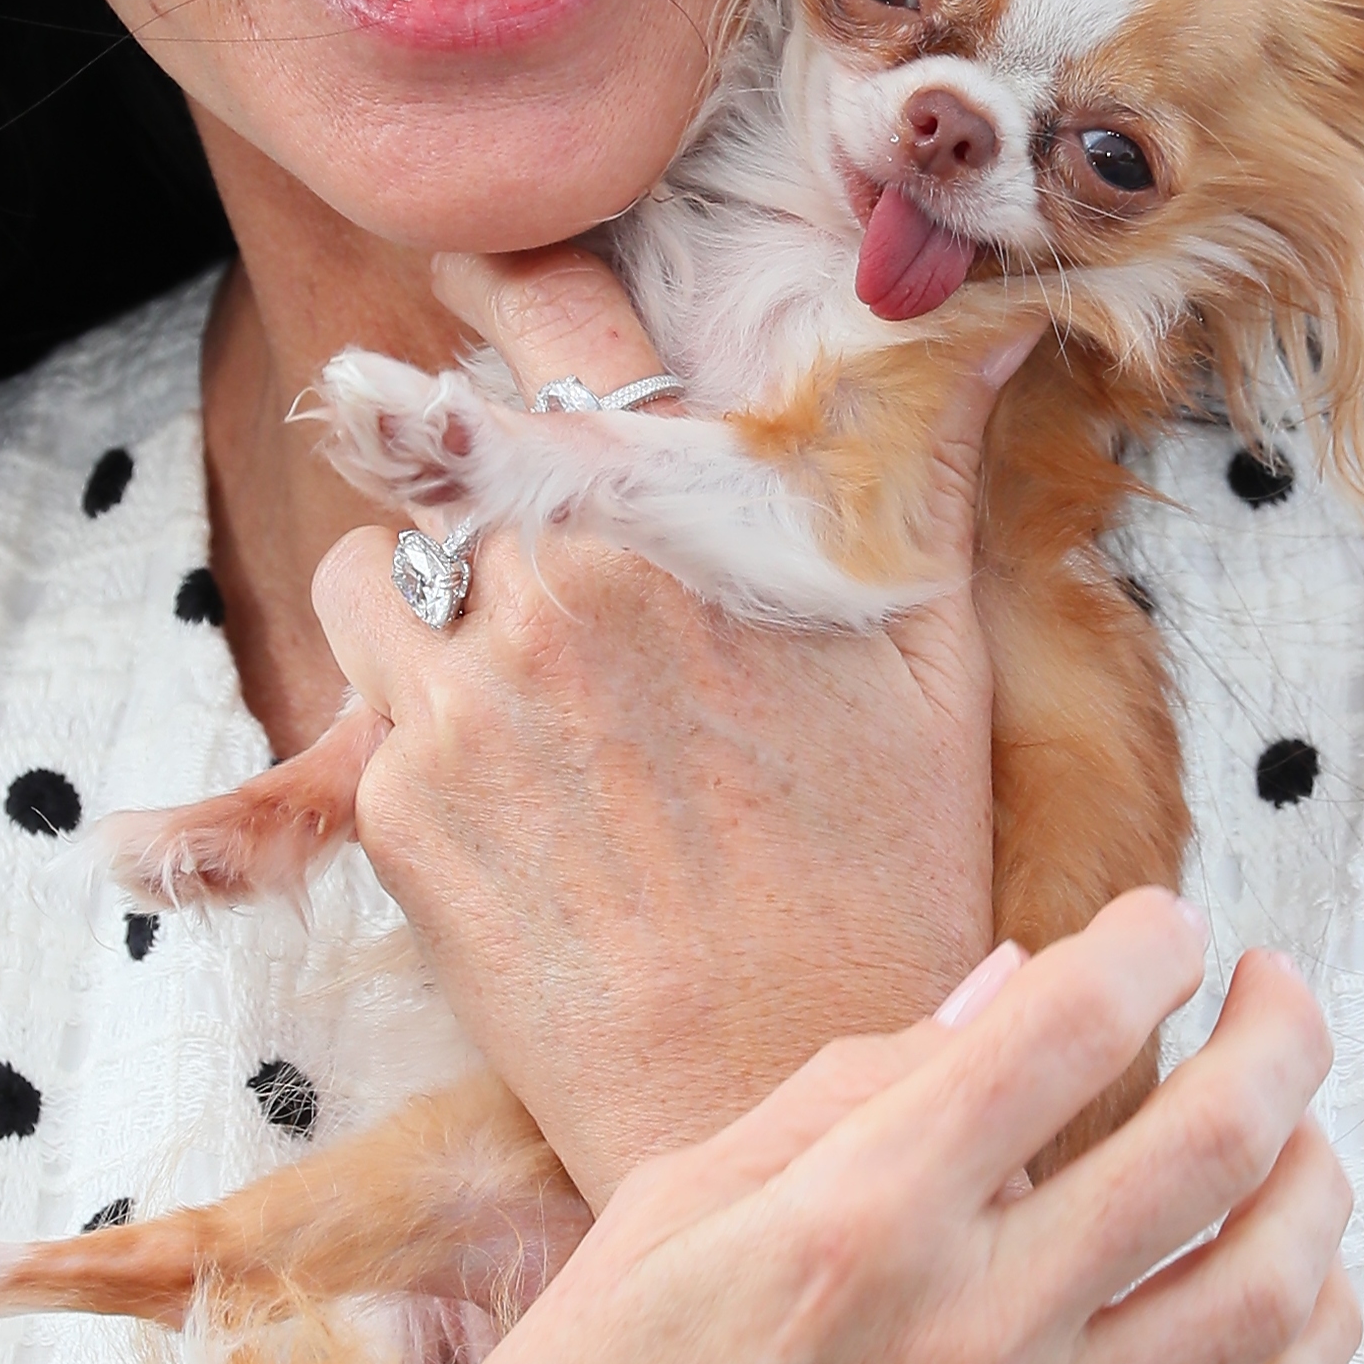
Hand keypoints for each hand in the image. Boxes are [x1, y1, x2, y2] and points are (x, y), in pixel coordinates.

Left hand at [313, 243, 1031, 1199]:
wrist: (789, 1092)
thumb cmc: (887, 874)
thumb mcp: (928, 651)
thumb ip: (920, 462)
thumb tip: (998, 317)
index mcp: (679, 524)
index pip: (561, 330)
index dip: (514, 286)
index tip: (479, 272)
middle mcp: (550, 590)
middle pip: (456, 454)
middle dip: (500, 493)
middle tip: (563, 567)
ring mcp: (456, 702)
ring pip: (375, 567)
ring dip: (425, 596)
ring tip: (522, 680)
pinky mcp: (392, 812)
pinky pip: (365, 706)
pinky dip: (417, 725)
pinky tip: (520, 799)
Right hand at [415, 908, 1355, 1363]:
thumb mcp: (676, 1197)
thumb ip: (852, 1084)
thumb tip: (1010, 988)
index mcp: (858, 1220)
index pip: (1068, 1030)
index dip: (1144, 944)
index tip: (1163, 922)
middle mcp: (971, 1335)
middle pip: (1211, 1141)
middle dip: (1277, 1029)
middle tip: (1269, 981)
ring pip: (1271, 1288)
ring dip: (1317, 1170)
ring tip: (1296, 1115)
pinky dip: (1314, 1332)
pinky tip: (1298, 1271)